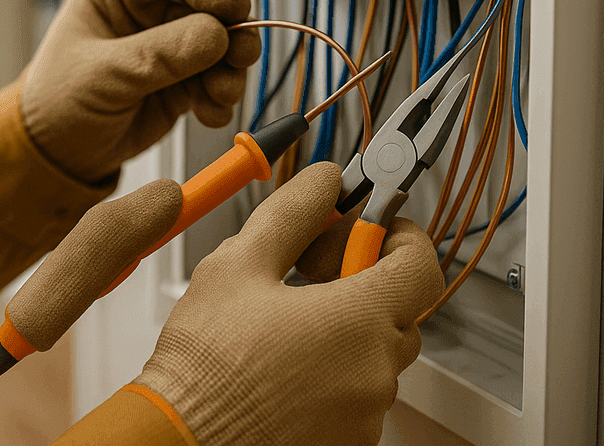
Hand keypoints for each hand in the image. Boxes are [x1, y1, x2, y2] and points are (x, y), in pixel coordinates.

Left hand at [20, 0, 260, 181]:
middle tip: (241, 56)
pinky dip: (221, 98)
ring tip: (220, 95)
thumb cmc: (56, 102)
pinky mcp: (183, 82)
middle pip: (207, 6)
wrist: (56, 155)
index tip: (234, 6)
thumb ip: (158, 55)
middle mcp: (147, 12)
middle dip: (230, 33)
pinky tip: (209, 114)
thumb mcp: (102, 75)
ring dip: (229, 71)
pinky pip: (217, 81)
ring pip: (221, 46)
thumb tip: (215, 35)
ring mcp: (169, 47)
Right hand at [133, 163, 444, 445]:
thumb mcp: (240, 263)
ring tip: (282, 322)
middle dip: (362, 281)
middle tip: (309, 269)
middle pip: (399, 309)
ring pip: (374, 354)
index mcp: (359, 321)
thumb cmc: (206, 364)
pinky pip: (355, 393)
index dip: (396, 235)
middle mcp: (375, 373)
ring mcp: (365, 415)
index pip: (421, 264)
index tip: (367, 225)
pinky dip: (331, 372)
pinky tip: (282, 362)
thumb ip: (292, 213)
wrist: (183, 436)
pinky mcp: (347, 440)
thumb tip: (323, 182)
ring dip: (344, 329)